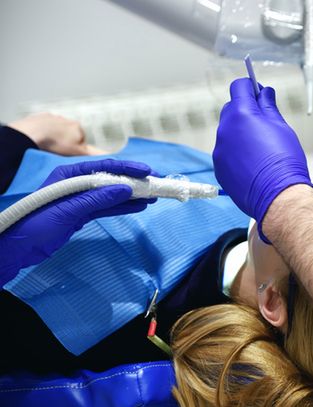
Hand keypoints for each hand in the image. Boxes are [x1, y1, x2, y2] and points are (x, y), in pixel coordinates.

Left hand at [0, 159, 154, 285]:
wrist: (17, 249)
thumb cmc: (35, 225)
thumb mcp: (67, 210)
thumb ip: (96, 198)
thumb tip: (125, 188)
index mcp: (68, 175)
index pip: (103, 167)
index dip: (127, 168)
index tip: (147, 171)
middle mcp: (76, 184)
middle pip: (111, 179)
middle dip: (134, 181)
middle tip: (156, 183)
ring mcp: (79, 199)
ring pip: (112, 194)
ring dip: (132, 195)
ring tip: (153, 196)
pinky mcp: (81, 214)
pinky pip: (107, 208)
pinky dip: (123, 207)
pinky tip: (139, 206)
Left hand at [7, 112, 106, 155]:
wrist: (32, 132)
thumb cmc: (55, 142)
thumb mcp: (78, 152)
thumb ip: (94, 154)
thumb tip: (111, 156)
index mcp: (78, 127)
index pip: (82, 140)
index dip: (77, 149)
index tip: (69, 154)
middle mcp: (67, 120)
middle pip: (69, 135)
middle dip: (65, 143)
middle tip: (57, 152)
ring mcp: (53, 118)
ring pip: (56, 131)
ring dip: (53, 138)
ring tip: (47, 147)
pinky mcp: (39, 118)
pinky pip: (43, 127)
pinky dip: (42, 134)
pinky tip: (39, 140)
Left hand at [213, 78, 311, 241]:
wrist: (278, 196)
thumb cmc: (285, 162)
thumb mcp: (282, 127)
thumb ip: (269, 107)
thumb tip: (264, 93)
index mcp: (242, 114)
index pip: (239, 87)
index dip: (250, 87)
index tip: (259, 93)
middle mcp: (226, 130)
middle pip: (231, 109)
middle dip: (246, 111)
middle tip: (265, 123)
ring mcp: (220, 150)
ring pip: (229, 132)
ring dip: (241, 134)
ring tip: (262, 149)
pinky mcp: (219, 167)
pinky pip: (226, 152)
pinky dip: (237, 153)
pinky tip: (254, 163)